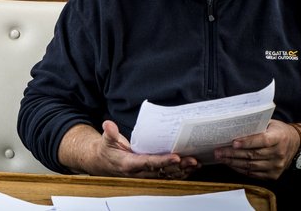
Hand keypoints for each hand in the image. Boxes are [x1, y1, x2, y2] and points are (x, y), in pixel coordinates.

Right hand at [85, 120, 200, 179]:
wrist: (104, 163)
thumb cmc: (107, 151)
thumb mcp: (106, 141)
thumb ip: (109, 133)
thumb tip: (108, 124)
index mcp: (129, 164)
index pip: (148, 163)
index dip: (162, 162)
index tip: (176, 157)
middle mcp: (139, 172)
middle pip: (162, 171)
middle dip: (178, 167)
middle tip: (192, 159)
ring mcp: (146, 174)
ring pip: (167, 175)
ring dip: (182, 170)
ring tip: (196, 163)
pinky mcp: (150, 173)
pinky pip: (166, 175)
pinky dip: (179, 173)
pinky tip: (190, 168)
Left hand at [212, 119, 297, 179]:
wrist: (296, 145)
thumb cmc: (279, 131)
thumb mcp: (271, 123)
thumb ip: (256, 125)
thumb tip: (235, 125)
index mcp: (278, 137)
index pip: (262, 141)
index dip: (247, 142)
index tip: (233, 142)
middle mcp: (278, 153)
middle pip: (253, 155)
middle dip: (232, 154)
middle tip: (218, 151)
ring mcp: (276, 166)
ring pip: (251, 166)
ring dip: (233, 163)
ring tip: (221, 158)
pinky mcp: (273, 175)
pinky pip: (254, 174)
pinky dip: (241, 169)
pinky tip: (231, 165)